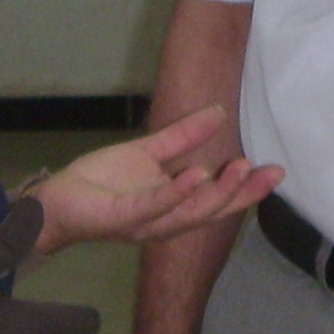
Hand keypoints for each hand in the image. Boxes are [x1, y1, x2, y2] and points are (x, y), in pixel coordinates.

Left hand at [30, 105, 282, 254]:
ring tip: (239, 168)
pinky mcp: (122, 217)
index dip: (247, 189)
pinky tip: (195, 175)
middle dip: (242, 193)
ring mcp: (145, 221)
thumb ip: (182, 136)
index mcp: (175, 206)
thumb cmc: (101, 182)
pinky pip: (153, 206)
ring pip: (189, 211)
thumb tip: (218, 112)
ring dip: (216, 192)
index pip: (218, 200)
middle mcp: (166, 220)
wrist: (58, 199)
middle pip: (212, 210)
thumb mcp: (148, 153)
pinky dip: (176, 192)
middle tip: (270, 173)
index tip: (275, 171)